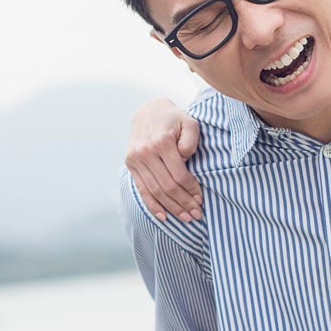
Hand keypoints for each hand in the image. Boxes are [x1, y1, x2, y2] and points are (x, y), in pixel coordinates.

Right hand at [126, 99, 204, 220]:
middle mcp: (145, 152)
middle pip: (167, 186)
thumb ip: (191, 140)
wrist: (148, 112)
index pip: (179, 174)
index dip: (191, 190)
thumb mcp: (189, 122)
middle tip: (196, 215)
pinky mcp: (130, 164)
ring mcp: (135, 159)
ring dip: (171, 208)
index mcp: (161, 142)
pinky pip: (142, 189)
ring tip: (185, 218)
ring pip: (155, 191)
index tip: (201, 199)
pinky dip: (152, 205)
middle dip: (183, 203)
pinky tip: (163, 216)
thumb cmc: (174, 120)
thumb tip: (185, 159)